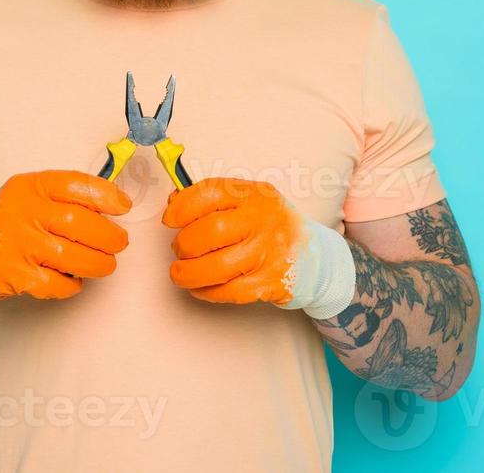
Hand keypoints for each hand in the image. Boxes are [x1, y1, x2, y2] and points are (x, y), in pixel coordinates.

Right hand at [0, 170, 130, 301]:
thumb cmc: (15, 217)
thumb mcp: (34, 192)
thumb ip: (68, 194)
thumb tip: (116, 204)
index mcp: (32, 186)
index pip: (76, 184)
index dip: (106, 195)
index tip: (123, 206)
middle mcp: (23, 212)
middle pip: (80, 224)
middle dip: (110, 236)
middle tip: (119, 242)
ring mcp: (18, 245)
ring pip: (73, 258)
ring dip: (99, 264)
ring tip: (105, 263)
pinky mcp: (14, 275)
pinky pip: (57, 284)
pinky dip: (73, 284)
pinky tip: (74, 279)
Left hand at [162, 177, 354, 317]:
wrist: (313, 257)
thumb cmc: (272, 226)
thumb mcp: (250, 201)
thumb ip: (214, 199)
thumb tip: (174, 203)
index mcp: (255, 194)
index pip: (210, 192)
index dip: (182, 206)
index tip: (169, 219)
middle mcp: (264, 220)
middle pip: (210, 231)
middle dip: (184, 244)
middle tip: (179, 249)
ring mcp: (269, 253)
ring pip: (216, 266)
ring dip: (188, 272)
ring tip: (180, 271)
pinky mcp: (270, 282)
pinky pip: (229, 291)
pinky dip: (206, 292)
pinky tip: (199, 287)